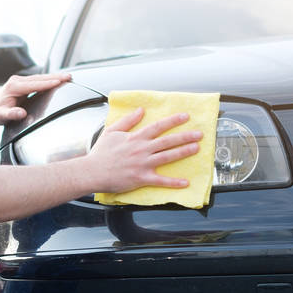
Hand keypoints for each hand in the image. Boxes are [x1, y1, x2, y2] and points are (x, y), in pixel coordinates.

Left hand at [0, 72, 71, 123]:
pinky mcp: (25, 82)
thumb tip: (21, 113)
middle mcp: (18, 80)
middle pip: (40, 78)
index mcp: (14, 86)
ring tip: (68, 77)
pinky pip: (39, 80)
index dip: (47, 83)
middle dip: (55, 77)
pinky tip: (59, 80)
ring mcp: (21, 80)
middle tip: (69, 77)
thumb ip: (11, 114)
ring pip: (41, 77)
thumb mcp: (2, 116)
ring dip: (55, 77)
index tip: (59, 82)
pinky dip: (50, 79)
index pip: (34, 84)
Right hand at [87, 108, 202, 192]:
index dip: (173, 121)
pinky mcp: (142, 178)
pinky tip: (186, 182)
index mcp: (135, 138)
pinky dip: (174, 182)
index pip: (158, 127)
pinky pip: (161, 181)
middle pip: (167, 141)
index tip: (185, 117)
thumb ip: (128, 120)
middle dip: (185, 136)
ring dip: (183, 152)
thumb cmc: (100, 154)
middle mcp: (142, 149)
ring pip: (167, 157)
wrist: (92, 172)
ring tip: (196, 149)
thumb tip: (141, 110)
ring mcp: (143, 164)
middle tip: (199, 134)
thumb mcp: (112, 132)